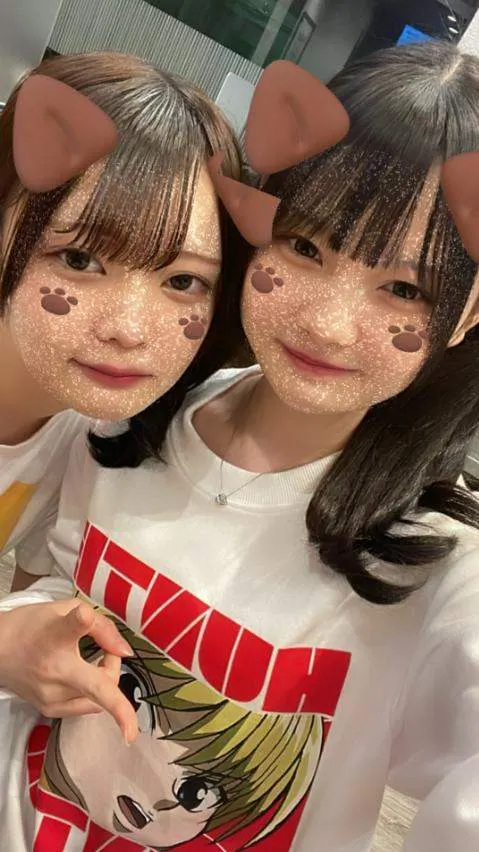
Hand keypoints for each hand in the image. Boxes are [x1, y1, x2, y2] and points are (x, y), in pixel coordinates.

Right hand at [0, 599, 137, 742]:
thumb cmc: (31, 627)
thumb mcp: (66, 611)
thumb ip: (100, 625)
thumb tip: (124, 650)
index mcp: (55, 635)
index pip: (73, 625)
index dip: (84, 619)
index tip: (93, 622)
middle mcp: (54, 668)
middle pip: (101, 685)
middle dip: (117, 668)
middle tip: (108, 651)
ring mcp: (51, 694)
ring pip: (101, 698)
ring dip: (106, 679)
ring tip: (93, 662)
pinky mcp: (50, 709)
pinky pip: (89, 707)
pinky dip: (94, 693)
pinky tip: (82, 676)